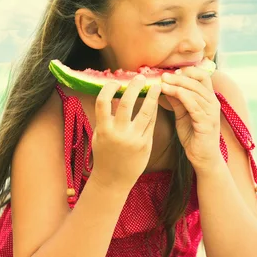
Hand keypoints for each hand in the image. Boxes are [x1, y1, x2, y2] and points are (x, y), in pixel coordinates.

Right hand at [91, 75, 161, 190]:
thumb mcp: (100, 135)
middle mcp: (119, 133)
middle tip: (140, 77)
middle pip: (126, 103)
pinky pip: (151, 123)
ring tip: (156, 86)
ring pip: (145, 112)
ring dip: (151, 96)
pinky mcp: (145, 144)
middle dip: (134, 87)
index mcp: (104, 129)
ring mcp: (134, 139)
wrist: (113, 179)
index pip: (103, 102)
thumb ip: (107, 117)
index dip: (108, 88)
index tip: (115, 81)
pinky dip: (153, 111)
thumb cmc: (104, 155)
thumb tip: (114, 96)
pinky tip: (156, 103)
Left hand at [160, 61, 221, 171]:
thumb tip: (164, 86)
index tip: (172, 71)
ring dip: (177, 85)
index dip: (188, 71)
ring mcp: (211, 112)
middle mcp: (213, 102)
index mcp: (209, 99)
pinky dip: (181, 96)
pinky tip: (170, 92)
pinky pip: (194, 104)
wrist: (203, 158)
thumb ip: (176, 101)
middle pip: (198, 81)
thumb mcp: (182, 115)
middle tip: (163, 75)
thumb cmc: (193, 136)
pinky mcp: (207, 122)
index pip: (202, 76)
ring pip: (195, 91)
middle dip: (179, 77)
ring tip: (162, 83)